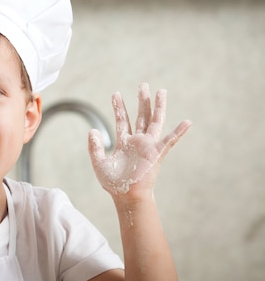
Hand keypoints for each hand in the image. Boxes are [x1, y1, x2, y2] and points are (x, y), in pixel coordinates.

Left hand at [88, 83, 190, 197]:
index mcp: (124, 142)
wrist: (126, 196)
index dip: (118, 107)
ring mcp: (148, 146)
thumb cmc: (113, 183)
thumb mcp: (99, 162)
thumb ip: (95, 146)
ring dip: (158, 106)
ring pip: (155, 121)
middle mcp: (137, 141)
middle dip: (142, 100)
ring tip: (161, 91)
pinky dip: (178, 132)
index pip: (122, 120)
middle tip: (143, 85)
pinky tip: (187, 122)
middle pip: (141, 116)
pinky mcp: (156, 153)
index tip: (116, 94)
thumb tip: (92, 130)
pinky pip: (169, 141)